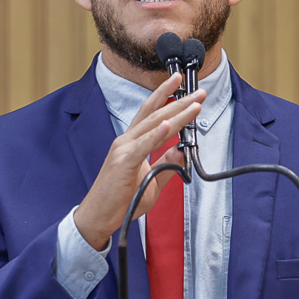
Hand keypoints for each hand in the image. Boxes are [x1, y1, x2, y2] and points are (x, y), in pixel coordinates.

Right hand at [73, 72, 205, 249]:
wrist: (99, 216)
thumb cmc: (120, 199)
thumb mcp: (151, 181)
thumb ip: (167, 165)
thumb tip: (183, 151)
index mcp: (132, 142)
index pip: (151, 113)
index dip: (165, 95)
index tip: (179, 82)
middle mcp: (127, 141)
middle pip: (156, 114)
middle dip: (179, 101)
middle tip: (199, 92)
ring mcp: (123, 150)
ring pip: (154, 126)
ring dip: (176, 114)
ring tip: (194, 105)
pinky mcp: (123, 162)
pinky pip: (143, 146)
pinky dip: (156, 135)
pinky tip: (169, 125)